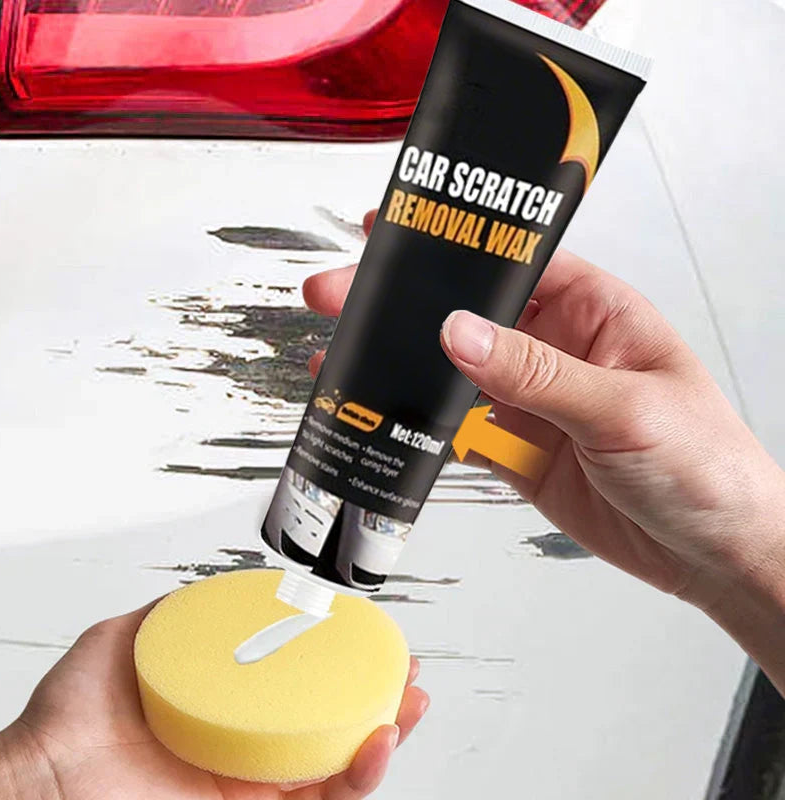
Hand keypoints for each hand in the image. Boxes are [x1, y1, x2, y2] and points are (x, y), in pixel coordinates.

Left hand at [0, 600, 427, 799]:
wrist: (44, 781)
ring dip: (384, 737)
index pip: (298, 689)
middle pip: (330, 728)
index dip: (339, 668)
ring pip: (338, 769)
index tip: (368, 641)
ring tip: (408, 705)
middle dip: (378, 701)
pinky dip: (358, 777)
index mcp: (225, 711)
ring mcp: (251, 787)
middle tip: (407, 673)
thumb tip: (205, 587)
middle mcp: (244, 750)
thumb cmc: (71, 718)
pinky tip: (376, 743)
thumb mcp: (125, 639)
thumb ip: (168, 613)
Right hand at [304, 210, 784, 688]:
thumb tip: (461, 335)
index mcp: (596, 313)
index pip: (515, 264)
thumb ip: (537, 374)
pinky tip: (386, 415)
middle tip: (346, 297)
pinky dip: (420, 425)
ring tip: (349, 360)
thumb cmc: (708, 466)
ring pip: (455, 375)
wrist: (714, 554)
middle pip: (470, 318)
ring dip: (405, 368)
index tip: (399, 235)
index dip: (456, 246)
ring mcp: (533, 402)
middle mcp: (557, 350)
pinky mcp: (518, 449)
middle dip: (407, 308)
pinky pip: (457, 429)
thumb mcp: (624, 409)